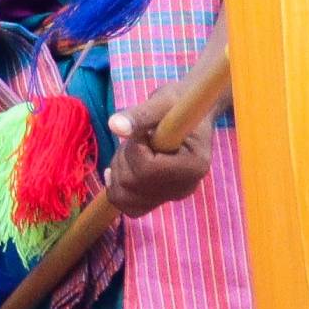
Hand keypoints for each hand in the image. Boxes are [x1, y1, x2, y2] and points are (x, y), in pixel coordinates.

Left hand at [102, 104, 213, 219]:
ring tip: (136, 150)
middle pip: (132, 186)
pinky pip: (128, 206)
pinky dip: (117, 187)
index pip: (148, 170)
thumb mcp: (161, 102)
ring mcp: (172, 196)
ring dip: (118, 170)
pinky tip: (122, 168)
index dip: (136, 148)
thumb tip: (114, 126)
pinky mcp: (160, 199)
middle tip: (139, 138)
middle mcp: (186, 187)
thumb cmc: (177, 105)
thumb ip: (140, 114)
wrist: (188, 114)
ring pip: (124, 197)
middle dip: (124, 158)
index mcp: (194, 166)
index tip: (146, 132)